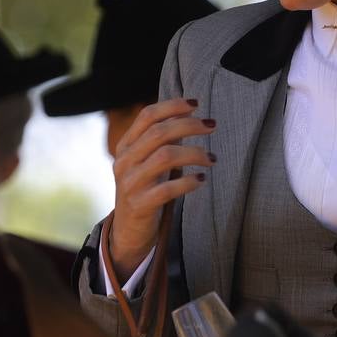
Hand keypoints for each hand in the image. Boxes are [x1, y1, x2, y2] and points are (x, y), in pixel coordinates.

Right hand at [110, 98, 215, 279]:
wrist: (128, 231)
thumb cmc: (145, 190)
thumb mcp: (148, 162)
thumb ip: (162, 142)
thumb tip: (191, 116)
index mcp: (126, 146)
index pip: (147, 116)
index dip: (172, 106)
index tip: (196, 104)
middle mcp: (124, 162)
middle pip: (158, 133)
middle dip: (189, 125)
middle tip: (212, 126)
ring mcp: (130, 184)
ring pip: (165, 157)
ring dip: (194, 153)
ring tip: (211, 158)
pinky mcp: (140, 205)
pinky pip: (167, 189)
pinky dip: (188, 182)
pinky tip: (201, 179)